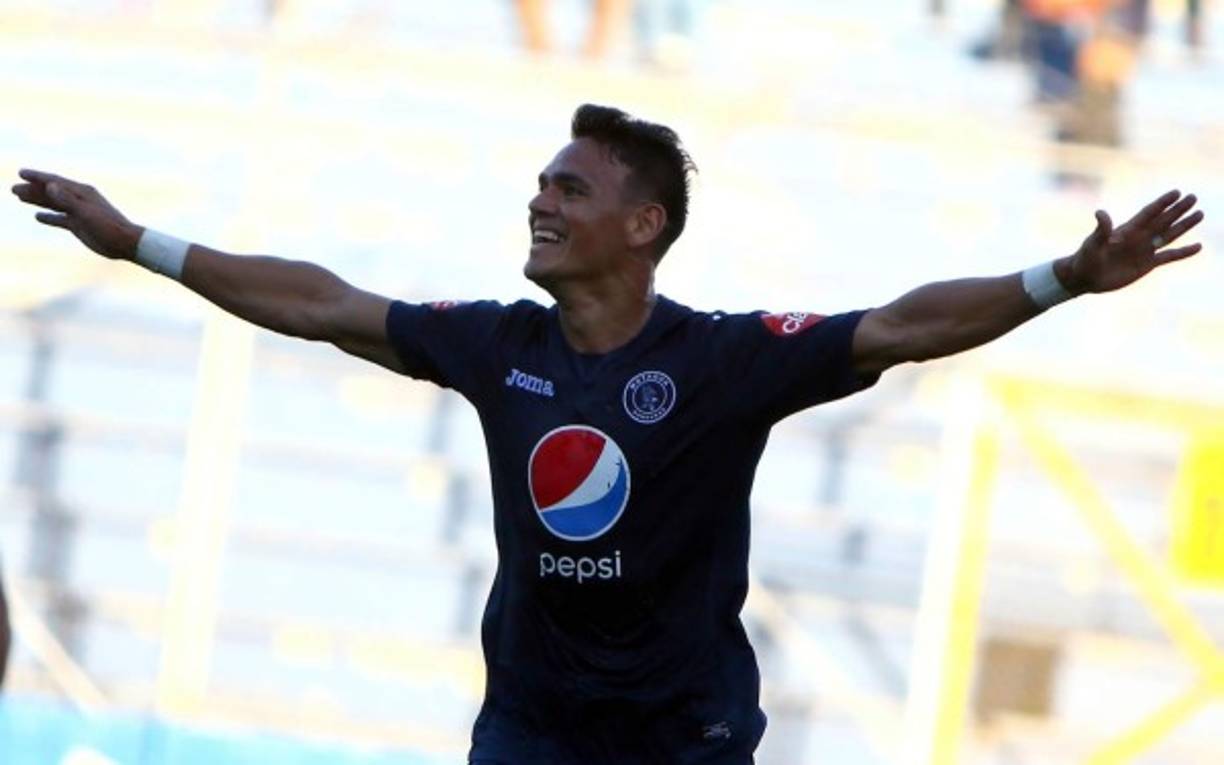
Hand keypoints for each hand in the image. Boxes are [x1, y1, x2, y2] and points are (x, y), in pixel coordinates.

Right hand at [11, 169, 141, 259]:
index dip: (38, 177)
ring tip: (19, 197)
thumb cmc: (108, 226)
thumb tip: (49, 186)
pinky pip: (60, 219)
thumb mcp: (85, 212)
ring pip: (53, 204)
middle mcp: (79, 200)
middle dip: (32, 189)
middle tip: (12, 189)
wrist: (125, 243)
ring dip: (37, 200)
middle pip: (51, 192)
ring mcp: (79, 212)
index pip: (55, 181)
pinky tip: (37, 216)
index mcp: (81, 192)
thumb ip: (67, 199)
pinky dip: (49, 217)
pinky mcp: (79, 225)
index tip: (21, 173)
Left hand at [1061, 190, 1203, 293]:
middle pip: (1163, 220)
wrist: (1084, 278)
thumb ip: (1101, 229)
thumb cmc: (1085, 258)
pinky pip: (1169, 257)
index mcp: (1127, 229)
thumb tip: (1100, 212)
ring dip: (1184, 226)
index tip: (1177, 192)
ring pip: (1169, 235)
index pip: (1149, 213)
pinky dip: (1184, 252)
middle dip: (1178, 209)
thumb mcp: (1092, 243)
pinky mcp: (1147, 264)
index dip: (1162, 203)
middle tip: (1194, 197)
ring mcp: (1144, 250)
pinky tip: (1198, 246)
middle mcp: (1139, 237)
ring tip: (1200, 214)